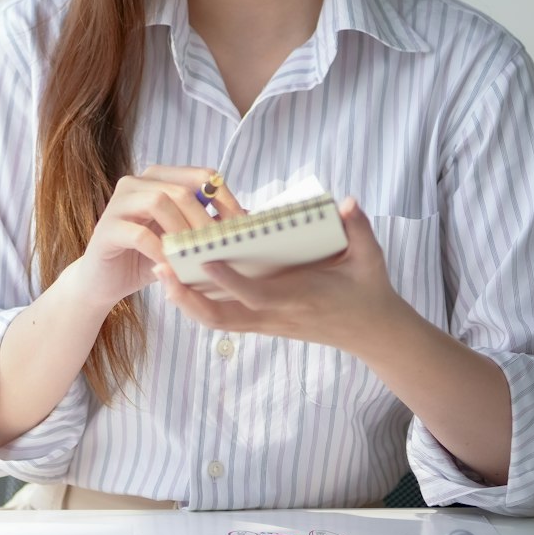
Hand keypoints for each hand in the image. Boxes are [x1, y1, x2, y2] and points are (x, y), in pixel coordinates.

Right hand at [66, 165, 245, 308]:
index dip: (225, 197)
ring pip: (159, 202)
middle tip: (220, 247)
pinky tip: (170, 267)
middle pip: (181, 189)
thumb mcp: (182, 239)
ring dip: (182, 232)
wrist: (104, 281)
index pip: (201, 174)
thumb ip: (206, 226)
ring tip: (195, 256)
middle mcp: (136, 182)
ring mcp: (118, 203)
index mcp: (159, 179)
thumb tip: (249, 219)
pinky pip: (139, 233)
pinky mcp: (106, 228)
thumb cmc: (147, 258)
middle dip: (206, 219)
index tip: (241, 225)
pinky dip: (160, 251)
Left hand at [155, 196, 414, 358]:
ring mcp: (267, 324)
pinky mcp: (262, 325)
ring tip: (161, 272)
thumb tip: (348, 202)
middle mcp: (276, 316)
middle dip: (189, 297)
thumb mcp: (371, 258)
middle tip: (161, 269)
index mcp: (299, 299)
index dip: (230, 280)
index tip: (206, 260)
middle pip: (222, 318)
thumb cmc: (369, 289)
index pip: (257, 295)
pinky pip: (222, 319)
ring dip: (186, 301)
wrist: (372, 331)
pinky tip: (179, 283)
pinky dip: (198, 304)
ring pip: (216, 321)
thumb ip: (359, 229)